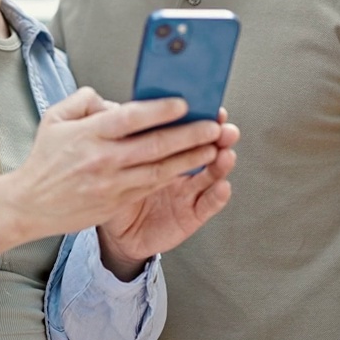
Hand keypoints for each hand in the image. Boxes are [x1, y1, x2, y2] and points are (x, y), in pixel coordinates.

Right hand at [0, 88, 224, 257]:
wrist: (29, 204)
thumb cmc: (45, 158)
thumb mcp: (56, 118)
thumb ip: (85, 101)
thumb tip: (115, 101)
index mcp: (88, 135)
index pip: (130, 118)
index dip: (159, 110)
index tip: (182, 103)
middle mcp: (102, 160)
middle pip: (154, 146)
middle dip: (189, 135)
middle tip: (213, 125)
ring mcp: (111, 185)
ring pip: (159, 171)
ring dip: (190, 160)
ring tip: (212, 148)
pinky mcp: (115, 204)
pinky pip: (150, 188)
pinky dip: (173, 177)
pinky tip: (190, 168)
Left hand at [97, 111, 238, 279]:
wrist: (116, 232)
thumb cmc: (114, 193)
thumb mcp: (115, 162)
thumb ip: (122, 138)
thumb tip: (114, 107)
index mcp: (165, 151)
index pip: (186, 129)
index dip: (201, 118)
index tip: (209, 107)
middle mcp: (181, 168)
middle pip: (206, 148)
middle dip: (219, 137)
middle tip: (223, 129)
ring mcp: (188, 191)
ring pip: (211, 174)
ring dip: (221, 163)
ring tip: (224, 155)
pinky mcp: (191, 215)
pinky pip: (207, 205)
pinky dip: (217, 196)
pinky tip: (222, 186)